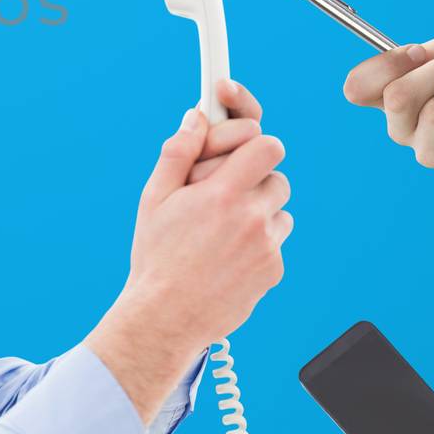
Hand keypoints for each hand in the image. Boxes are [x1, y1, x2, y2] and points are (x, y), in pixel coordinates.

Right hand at [88, 89, 289, 418]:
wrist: (166, 316)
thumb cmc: (156, 255)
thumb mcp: (154, 197)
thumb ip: (179, 152)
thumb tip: (196, 117)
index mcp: (222, 193)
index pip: (266, 145)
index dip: (254, 142)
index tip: (241, 145)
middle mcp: (251, 217)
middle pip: (277, 174)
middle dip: (254, 176)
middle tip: (226, 189)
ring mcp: (267, 246)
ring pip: (279, 208)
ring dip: (258, 209)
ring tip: (222, 227)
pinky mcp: (274, 270)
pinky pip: (276, 241)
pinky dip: (258, 242)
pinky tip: (226, 254)